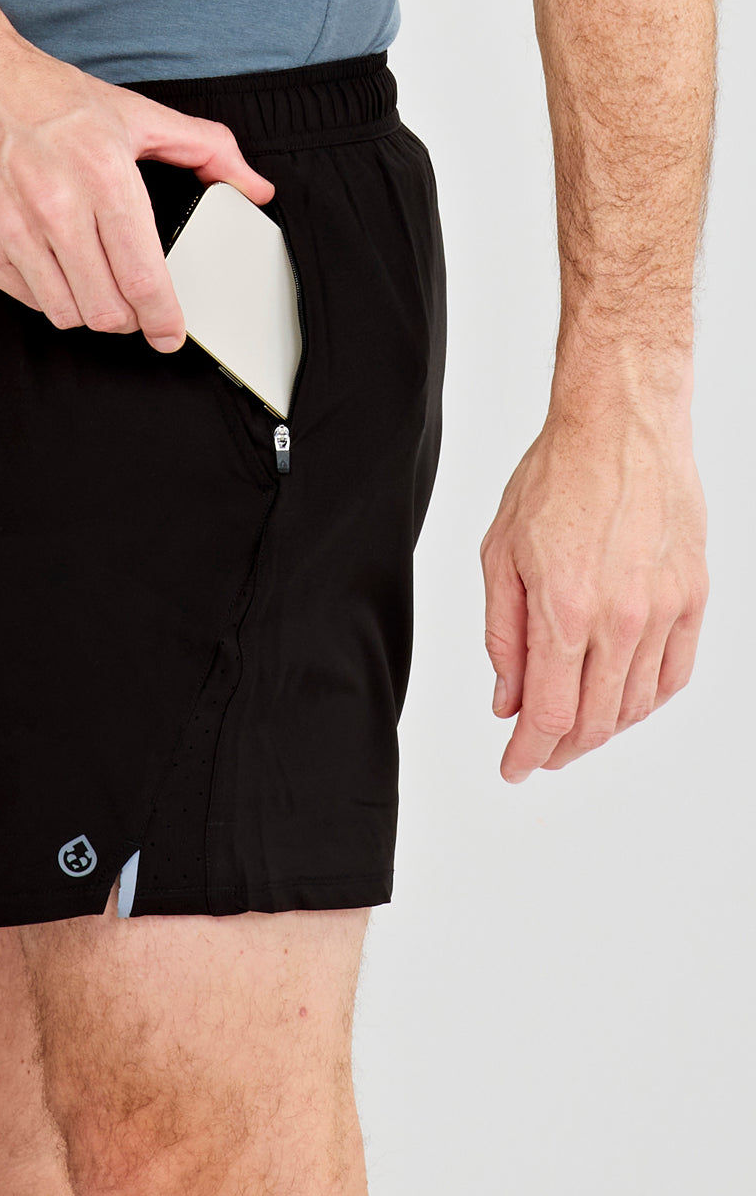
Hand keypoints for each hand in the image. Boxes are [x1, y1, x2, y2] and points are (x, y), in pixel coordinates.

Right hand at [0, 27, 275, 352]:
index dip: (164, 318)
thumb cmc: (43, 94)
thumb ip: (206, 150)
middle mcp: (53, 205)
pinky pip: (25, 298)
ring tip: (94, 281)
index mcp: (102, 173)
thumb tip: (255, 187)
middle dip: (128, 317)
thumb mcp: (134, 112)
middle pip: (105, 309)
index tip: (171, 333)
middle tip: (133, 303)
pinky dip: (47, 293)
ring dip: (88, 309)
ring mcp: (8, 228)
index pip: (143, 276)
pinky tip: (53, 264)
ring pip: (65, 313)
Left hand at [479, 386, 707, 781]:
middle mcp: (620, 618)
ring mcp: (664, 610)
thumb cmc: (557, 476)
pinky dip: (647, 700)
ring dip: (604, 727)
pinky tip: (624, 699)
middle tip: (539, 750)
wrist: (621, 428)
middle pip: (595, 721)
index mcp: (563, 609)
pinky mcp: (694, 597)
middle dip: (561, 747)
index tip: (514, 767)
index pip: (550, 713)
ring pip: (636, 704)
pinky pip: (675, 674)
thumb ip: (503, 635)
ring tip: (575, 725)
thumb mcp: (500, 554)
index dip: (529, 752)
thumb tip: (507, 697)